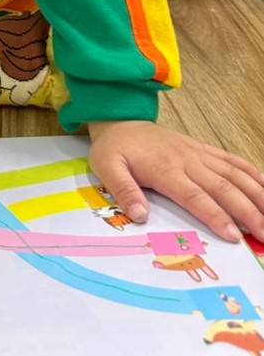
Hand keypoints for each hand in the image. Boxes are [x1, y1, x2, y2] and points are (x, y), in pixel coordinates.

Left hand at [87, 120, 263, 242]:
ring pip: (234, 174)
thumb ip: (123, 190)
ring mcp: (198, 153)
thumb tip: (139, 216)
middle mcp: (187, 161)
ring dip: (257, 195)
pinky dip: (252, 173)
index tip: (235, 237)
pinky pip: (231, 160)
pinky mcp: (202, 148)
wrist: (119, 119)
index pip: (196, 197)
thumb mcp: (106, 167)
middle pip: (224, 188)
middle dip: (248, 213)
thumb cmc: (114, 148)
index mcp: (166, 169)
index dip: (217, 217)